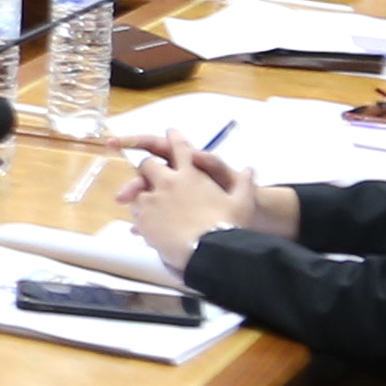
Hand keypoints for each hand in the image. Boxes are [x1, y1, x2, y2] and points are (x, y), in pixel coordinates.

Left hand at [117, 141, 286, 262]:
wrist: (209, 253)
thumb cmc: (228, 226)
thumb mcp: (242, 204)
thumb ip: (245, 184)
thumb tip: (250, 169)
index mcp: (191, 174)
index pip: (180, 148)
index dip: (175, 138)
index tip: (171, 132)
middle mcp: (168, 182)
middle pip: (148, 164)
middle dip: (149, 167)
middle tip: (153, 174)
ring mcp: (153, 200)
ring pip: (138, 189)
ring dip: (142, 193)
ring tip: (151, 204)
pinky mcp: (143, 220)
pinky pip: (135, 213)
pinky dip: (140, 215)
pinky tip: (147, 223)